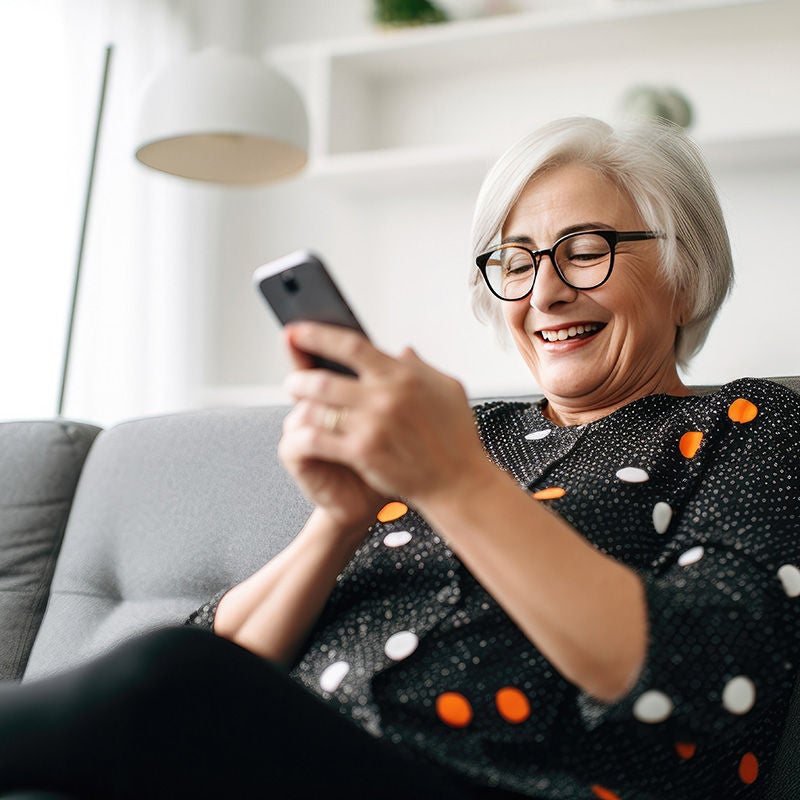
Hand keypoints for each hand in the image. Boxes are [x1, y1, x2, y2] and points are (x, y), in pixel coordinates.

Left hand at [280, 323, 492, 513]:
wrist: (458, 482)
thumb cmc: (456, 439)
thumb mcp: (448, 389)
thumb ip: (422, 367)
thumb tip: (403, 350)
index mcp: (403, 375)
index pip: (352, 345)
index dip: (318, 335)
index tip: (298, 331)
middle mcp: (385, 396)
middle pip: (325, 378)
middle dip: (300, 378)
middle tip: (292, 381)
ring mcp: (372, 424)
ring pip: (319, 408)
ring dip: (300, 406)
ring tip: (297, 406)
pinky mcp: (363, 452)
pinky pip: (320, 438)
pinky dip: (306, 433)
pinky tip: (302, 433)